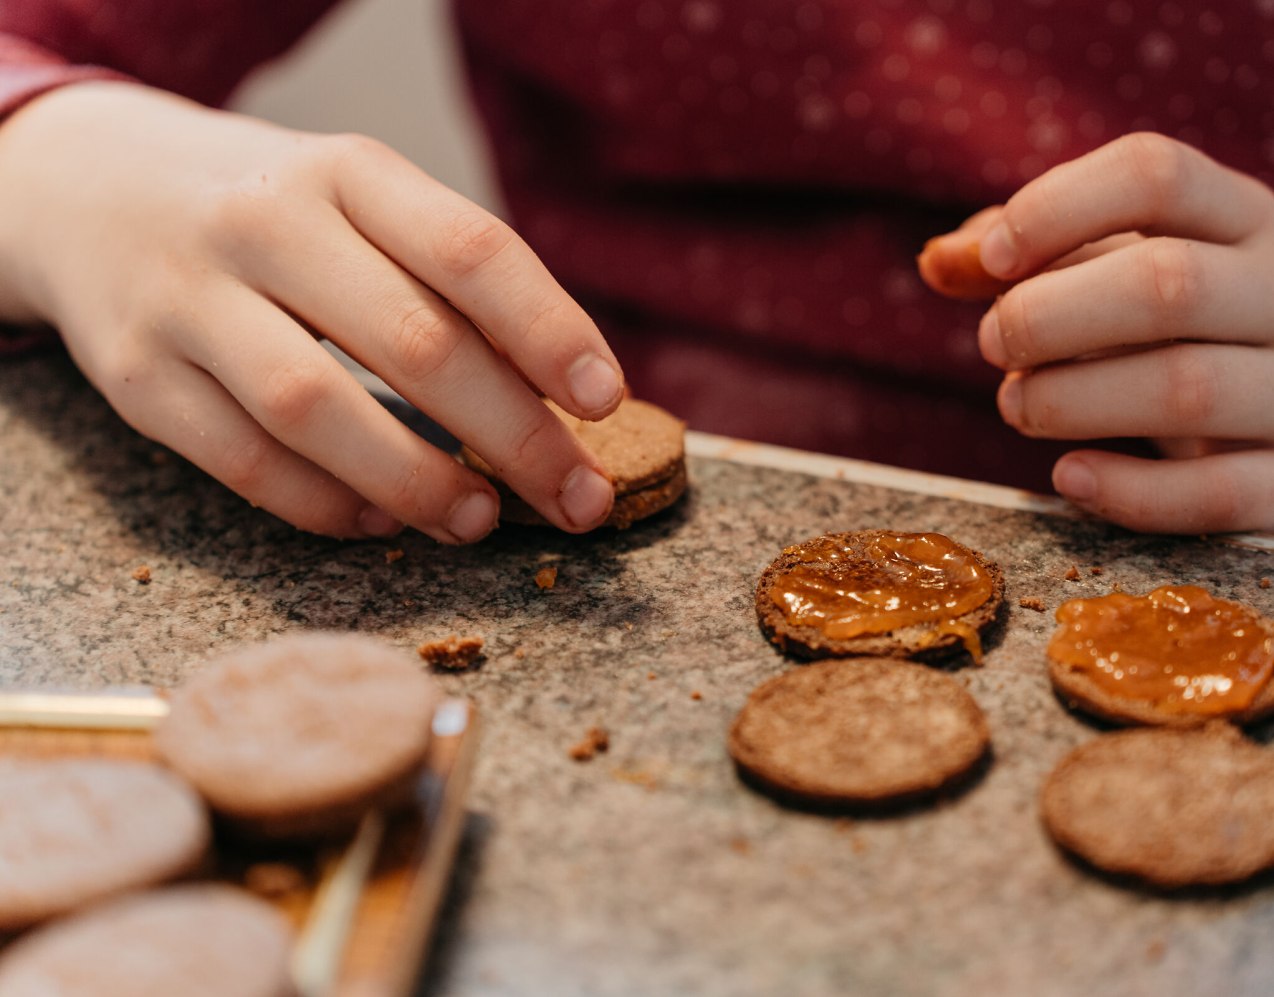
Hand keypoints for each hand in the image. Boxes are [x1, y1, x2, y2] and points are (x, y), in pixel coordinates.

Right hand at [0, 82, 623, 540]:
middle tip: (578, 499)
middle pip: (413, 341)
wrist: (91, 187)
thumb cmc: (272, 214)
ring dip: (418, 481)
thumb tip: (559, 392)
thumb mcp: (356, 203)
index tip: (605, 402)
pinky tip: (383, 520)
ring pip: (318, 409)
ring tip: (480, 520)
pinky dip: (326, 506)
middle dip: (514, 435)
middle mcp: (264, 223)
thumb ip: (445, 280)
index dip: (549, 330)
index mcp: (344, 171)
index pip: (470, 250)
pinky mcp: (138, 377)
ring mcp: (190, 300)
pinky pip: (244, 463)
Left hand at [925, 133, 1273, 533]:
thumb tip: (938, 260)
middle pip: (1165, 284)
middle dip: (1046, 318)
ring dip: (1071, 401)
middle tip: (994, 344)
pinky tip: (1069, 477)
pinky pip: (1219, 493)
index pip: (1154, 175)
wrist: (1271, 413)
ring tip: (1018, 405)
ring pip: (1187, 388)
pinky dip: (1130, 493)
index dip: (1053, 210)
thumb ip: (1026, 260)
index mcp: (1245, 218)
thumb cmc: (1171, 329)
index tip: (988, 261)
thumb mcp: (1113, 272)